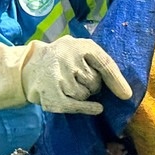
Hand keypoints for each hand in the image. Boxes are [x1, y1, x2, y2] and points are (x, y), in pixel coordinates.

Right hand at [0, 37, 131, 116]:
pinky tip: (97, 109)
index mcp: (80, 46)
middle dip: (92, 85)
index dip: (116, 80)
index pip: (105, 64)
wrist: (28, 66)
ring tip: (68, 85)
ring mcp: (59, 76)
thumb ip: (99, 62)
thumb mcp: (79, 50)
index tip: (127, 95)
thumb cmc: (62, 59)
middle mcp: (69, 58)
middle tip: (77, 78)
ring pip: (86, 95)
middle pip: (96, 83)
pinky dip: (88, 109)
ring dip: (82, 95)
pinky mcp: (51, 93)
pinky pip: (76, 106)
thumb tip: (124, 91)